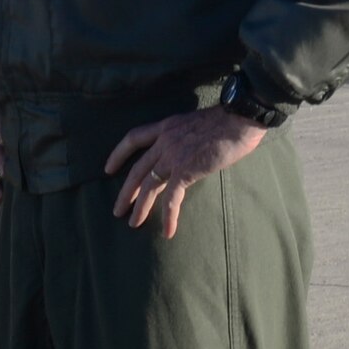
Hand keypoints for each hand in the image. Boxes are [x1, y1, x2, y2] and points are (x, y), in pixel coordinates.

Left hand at [105, 106, 267, 238]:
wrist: (240, 117)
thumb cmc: (230, 119)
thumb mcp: (198, 124)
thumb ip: (188, 138)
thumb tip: (193, 152)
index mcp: (167, 127)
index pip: (134, 138)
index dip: (119, 154)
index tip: (108, 169)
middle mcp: (164, 141)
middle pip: (137, 170)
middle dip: (125, 192)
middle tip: (117, 209)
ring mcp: (173, 156)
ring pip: (148, 186)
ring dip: (139, 207)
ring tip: (133, 223)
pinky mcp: (185, 171)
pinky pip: (172, 198)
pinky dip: (169, 216)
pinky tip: (168, 231)